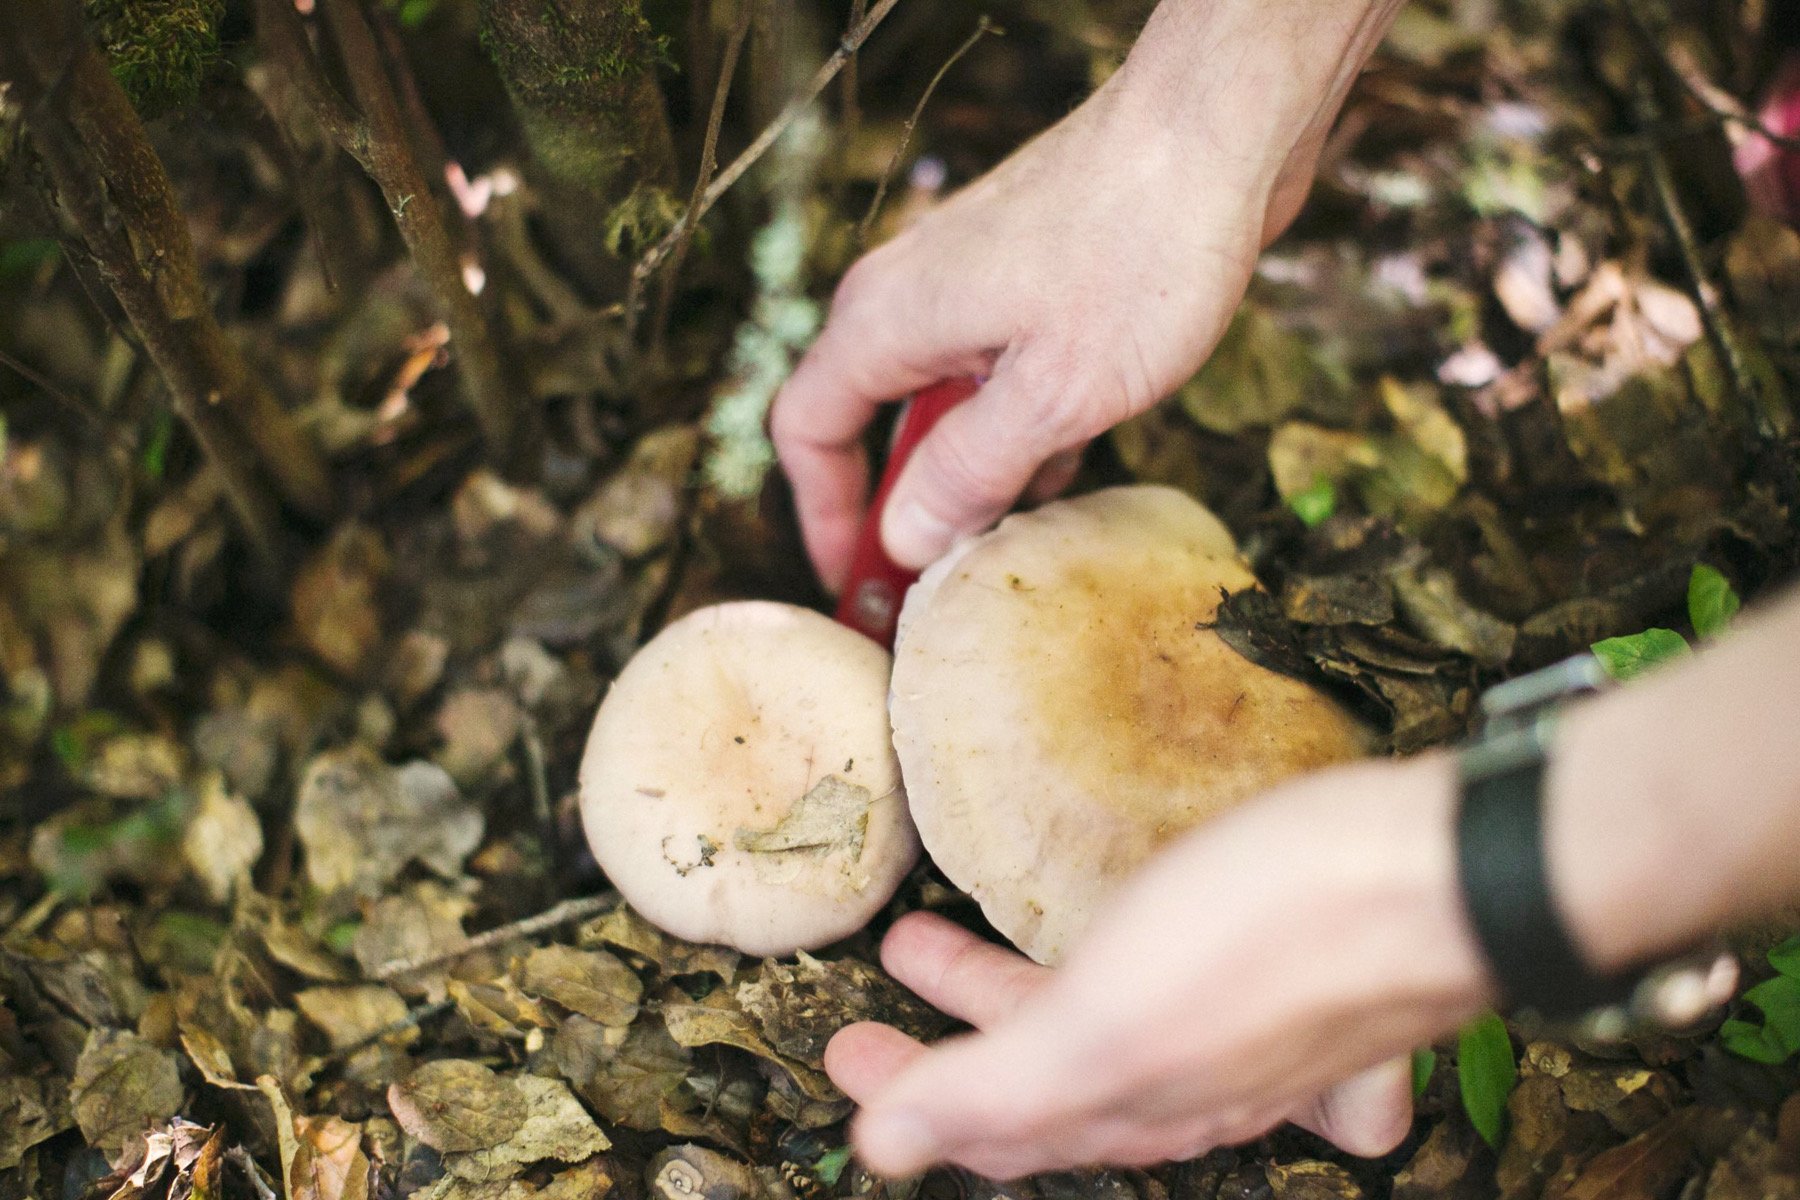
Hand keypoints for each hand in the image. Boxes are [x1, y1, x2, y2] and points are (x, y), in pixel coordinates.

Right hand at [770, 0, 1373, 588]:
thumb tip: (907, 539)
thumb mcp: (1053, 394)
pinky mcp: (1028, 280)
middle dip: (908, 508)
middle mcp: (909, 297)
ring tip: (1020, 532)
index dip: (827, 519)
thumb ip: (970, 473)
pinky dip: (1019, 426)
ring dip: (975, 471)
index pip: (807, 432)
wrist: (1220, 130)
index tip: (860, 587)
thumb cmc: (1140, 248)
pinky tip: (1072, 461)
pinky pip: (997, 374)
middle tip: (943, 583)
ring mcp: (969, 284)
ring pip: (945, 403)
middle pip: (873, 423)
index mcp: (886, 321)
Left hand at [824, 754, 1491, 1177]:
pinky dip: (1078, 971)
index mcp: (1136, 1103)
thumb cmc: (1280, 942)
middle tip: (880, 988)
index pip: (995, 1127)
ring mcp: (1225, 1018)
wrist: (1440, 870)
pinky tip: (1082, 937)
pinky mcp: (1256, 952)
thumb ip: (999, 1091)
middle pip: (1034, 1075)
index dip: (914, 1101)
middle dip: (947, 1043)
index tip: (845, 1054)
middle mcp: (1183, 1076)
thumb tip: (882, 1151)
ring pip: (1083, 1024)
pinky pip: (1138, 980)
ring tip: (931, 939)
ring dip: (999, 992)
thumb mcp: (1115, 1026)